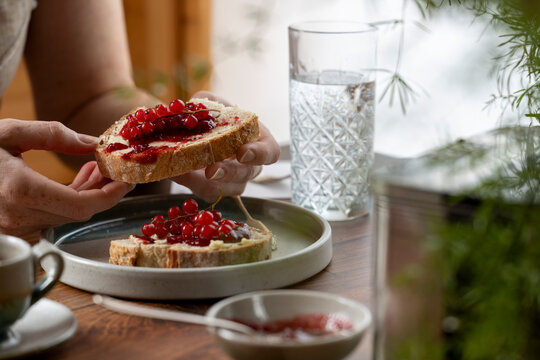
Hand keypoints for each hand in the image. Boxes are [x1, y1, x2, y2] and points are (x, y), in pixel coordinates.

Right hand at [0, 119, 133, 234]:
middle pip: (79, 211)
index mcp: (21, 191)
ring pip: (67, 214)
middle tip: (117, 169)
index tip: (127, 181)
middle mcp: (19, 215)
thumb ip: (52, 135)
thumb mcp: (9, 132)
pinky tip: (81, 178)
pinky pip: (52, 215)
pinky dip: (70, 198)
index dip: (111, 196)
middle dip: (104, 191)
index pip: (82, 205)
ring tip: (96, 167)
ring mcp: (15, 225)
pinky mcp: (13, 226)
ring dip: (89, 193)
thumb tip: (91, 143)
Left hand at [171, 91, 279, 201]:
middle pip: (247, 174)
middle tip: (211, 170)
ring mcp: (236, 181)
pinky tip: (177, 173)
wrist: (203, 133)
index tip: (242, 152)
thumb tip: (188, 108)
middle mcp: (251, 165)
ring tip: (186, 173)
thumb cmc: (217, 117)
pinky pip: (208, 192)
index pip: (270, 152)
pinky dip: (191, 184)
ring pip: (228, 189)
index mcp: (259, 142)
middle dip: (228, 172)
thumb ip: (205, 103)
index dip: (259, 154)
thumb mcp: (212, 103)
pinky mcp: (217, 190)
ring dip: (207, 183)